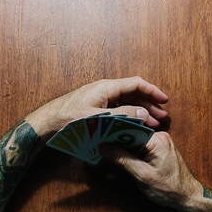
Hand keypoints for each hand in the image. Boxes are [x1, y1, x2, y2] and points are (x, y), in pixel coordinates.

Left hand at [25, 77, 169, 137]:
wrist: (47, 123)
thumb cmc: (69, 119)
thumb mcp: (98, 119)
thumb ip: (123, 115)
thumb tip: (144, 113)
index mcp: (107, 87)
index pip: (136, 84)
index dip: (152, 91)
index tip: (164, 100)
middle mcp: (105, 90)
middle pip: (133, 94)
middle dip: (149, 104)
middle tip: (162, 117)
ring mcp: (100, 99)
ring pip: (126, 102)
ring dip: (140, 112)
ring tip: (152, 124)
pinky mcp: (96, 108)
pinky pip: (118, 109)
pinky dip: (129, 116)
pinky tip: (134, 126)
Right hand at [101, 132, 201, 209]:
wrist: (187, 198)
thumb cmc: (168, 188)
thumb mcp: (142, 175)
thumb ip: (123, 159)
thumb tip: (104, 148)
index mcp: (156, 140)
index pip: (129, 130)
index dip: (112, 135)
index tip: (97, 141)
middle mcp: (158, 138)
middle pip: (129, 138)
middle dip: (114, 149)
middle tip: (98, 157)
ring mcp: (158, 145)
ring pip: (132, 147)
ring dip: (120, 158)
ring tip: (108, 170)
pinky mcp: (156, 152)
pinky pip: (138, 152)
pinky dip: (129, 161)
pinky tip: (118, 172)